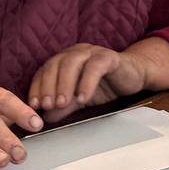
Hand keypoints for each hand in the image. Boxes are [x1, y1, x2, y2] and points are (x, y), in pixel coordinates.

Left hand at [28, 37, 168, 123]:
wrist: (134, 76)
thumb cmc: (105, 85)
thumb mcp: (80, 99)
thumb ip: (64, 106)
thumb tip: (46, 117)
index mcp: (65, 59)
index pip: (45, 70)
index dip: (38, 87)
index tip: (34, 105)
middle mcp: (76, 52)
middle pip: (56, 64)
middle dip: (49, 86)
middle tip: (48, 106)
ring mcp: (92, 52)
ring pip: (72, 62)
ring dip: (65, 84)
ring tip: (63, 103)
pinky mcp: (109, 57)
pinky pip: (95, 67)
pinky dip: (87, 83)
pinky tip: (83, 98)